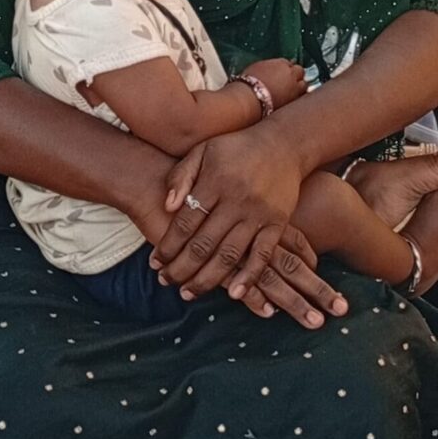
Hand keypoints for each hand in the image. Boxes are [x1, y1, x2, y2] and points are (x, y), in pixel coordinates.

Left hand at [150, 129, 348, 326]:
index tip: (154, 262)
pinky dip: (249, 277)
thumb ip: (182, 175)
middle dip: (181, 268)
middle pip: (203, 244)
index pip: (185, 223)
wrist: (283, 144)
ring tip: (189, 293)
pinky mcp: (277, 223)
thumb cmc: (236, 148)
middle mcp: (235, 200)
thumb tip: (167, 205)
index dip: (168, 246)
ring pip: (229, 255)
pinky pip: (263, 255)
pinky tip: (234, 293)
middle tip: (165, 282)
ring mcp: (258, 213)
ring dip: (207, 279)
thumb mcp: (204, 150)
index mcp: (214, 181)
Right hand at [245, 57, 307, 108]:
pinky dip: (298, 97)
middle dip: (296, 75)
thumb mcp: (256, 68)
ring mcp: (295, 87)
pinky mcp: (295, 101)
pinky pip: (301, 97)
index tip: (284, 72)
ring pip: (304, 85)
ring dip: (300, 87)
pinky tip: (292, 101)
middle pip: (300, 71)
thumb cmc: (248, 83)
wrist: (250, 98)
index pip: (289, 63)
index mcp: (281, 63)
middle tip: (291, 80)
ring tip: (293, 92)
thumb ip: (268, 67)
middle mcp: (291, 73)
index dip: (287, 68)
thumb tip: (268, 70)